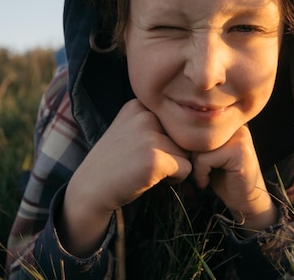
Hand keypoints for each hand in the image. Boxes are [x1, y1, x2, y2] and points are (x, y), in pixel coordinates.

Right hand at [60, 99, 191, 255]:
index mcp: (139, 104)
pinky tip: (151, 178)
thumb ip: (159, 123)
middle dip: (172, 153)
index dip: (167, 141)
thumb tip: (202, 130)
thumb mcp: (132, 130)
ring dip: (174, 166)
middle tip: (145, 162)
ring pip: (186, 153)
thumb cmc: (117, 163)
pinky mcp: (155, 158)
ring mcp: (149, 135)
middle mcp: (145, 114)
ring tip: (147, 170)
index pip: (175, 122)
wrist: (91, 188)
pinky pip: (186, 168)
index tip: (143, 150)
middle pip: (183, 136)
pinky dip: (175, 179)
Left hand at [191, 125, 276, 233]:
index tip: (193, 162)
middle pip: (195, 134)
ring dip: (195, 167)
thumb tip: (172, 130)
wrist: (246, 200)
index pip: (194, 124)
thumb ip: (196, 139)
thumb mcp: (205, 153)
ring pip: (198, 147)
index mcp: (225, 120)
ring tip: (203, 176)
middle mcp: (234, 124)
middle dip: (191, 156)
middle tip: (198, 172)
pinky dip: (200, 174)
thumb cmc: (221, 177)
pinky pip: (204, 159)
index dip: (187, 145)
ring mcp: (239, 136)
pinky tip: (207, 182)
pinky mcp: (239, 151)